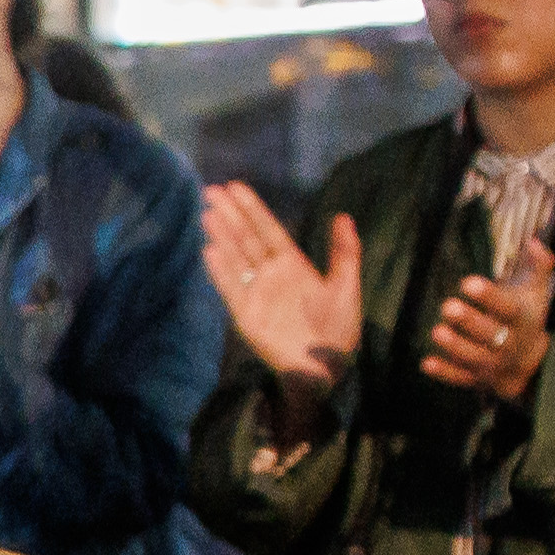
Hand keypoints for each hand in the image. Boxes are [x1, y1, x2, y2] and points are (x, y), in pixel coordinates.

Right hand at [198, 185, 365, 394]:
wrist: (326, 367)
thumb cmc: (339, 328)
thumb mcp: (346, 286)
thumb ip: (344, 252)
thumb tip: (343, 216)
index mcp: (293, 265)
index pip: (268, 230)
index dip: (252, 209)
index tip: (235, 187)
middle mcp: (270, 275)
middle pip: (246, 239)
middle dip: (230, 216)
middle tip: (211, 191)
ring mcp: (255, 293)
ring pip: (235, 258)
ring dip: (222, 236)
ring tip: (208, 214)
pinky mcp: (245, 314)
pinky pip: (231, 288)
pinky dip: (220, 270)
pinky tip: (210, 251)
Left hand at [428, 233, 554, 402]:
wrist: (530, 361)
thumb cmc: (525, 316)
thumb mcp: (535, 291)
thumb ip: (538, 266)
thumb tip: (533, 241)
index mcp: (521, 319)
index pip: (507, 308)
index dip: (489, 297)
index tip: (467, 282)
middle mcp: (508, 343)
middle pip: (490, 334)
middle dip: (469, 321)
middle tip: (447, 306)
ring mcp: (492, 363)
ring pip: (474, 357)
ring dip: (455, 346)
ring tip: (436, 331)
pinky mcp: (476, 378)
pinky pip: (460, 379)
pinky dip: (444, 373)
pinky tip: (426, 363)